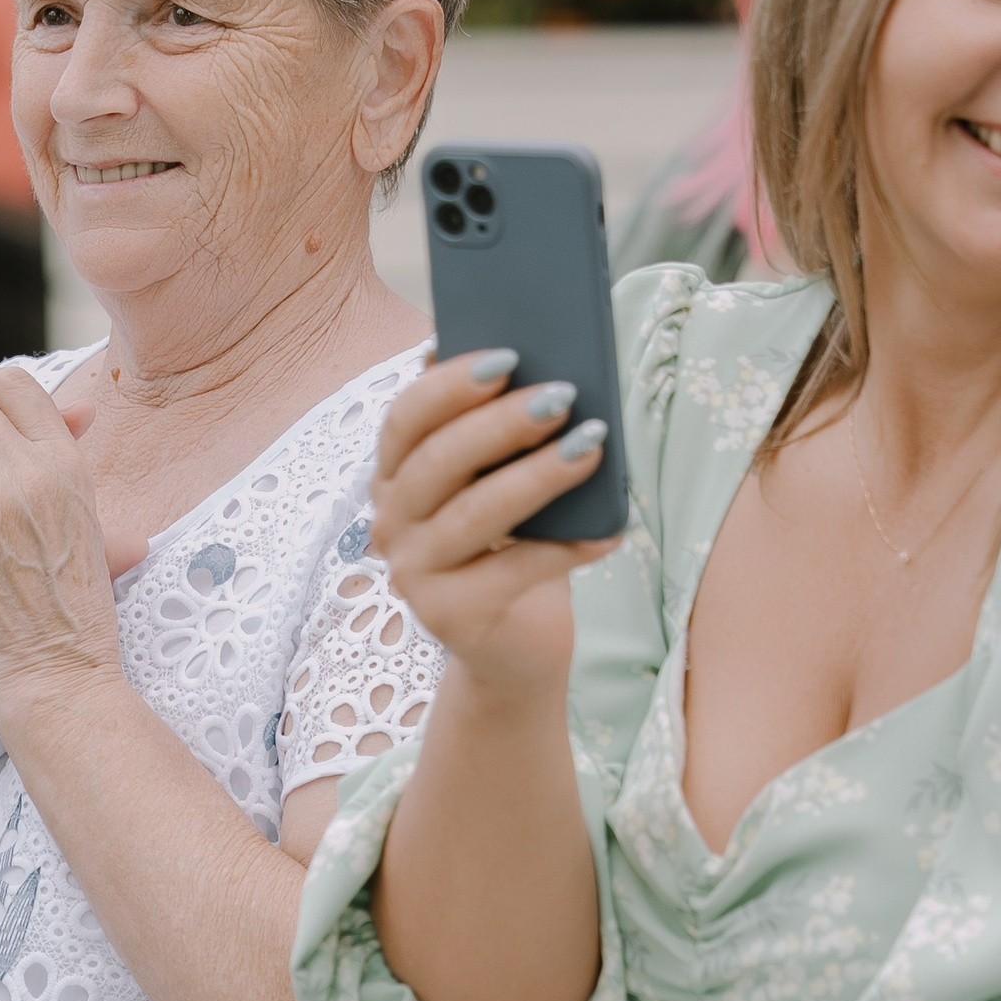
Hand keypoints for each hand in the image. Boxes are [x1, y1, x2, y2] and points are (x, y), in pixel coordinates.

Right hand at [371, 351, 618, 704]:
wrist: (514, 646)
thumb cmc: (512, 548)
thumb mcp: (498, 484)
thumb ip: (497, 436)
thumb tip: (539, 368)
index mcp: (393, 476)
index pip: (404, 418)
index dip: (450, 384)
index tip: (508, 355)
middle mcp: (390, 522)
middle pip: (437, 461)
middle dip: (502, 422)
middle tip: (562, 395)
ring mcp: (413, 573)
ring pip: (475, 514)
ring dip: (538, 476)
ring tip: (593, 447)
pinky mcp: (449, 617)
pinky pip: (513, 572)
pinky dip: (566, 548)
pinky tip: (610, 530)